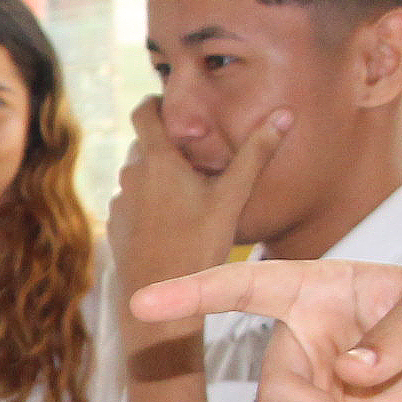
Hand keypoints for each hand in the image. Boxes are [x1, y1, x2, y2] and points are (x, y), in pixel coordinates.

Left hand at [107, 97, 289, 326]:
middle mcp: (131, 175)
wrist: (161, 299)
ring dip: (156, 175)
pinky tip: (171, 220)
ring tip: (186, 189)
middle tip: (193, 153)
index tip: (169, 103)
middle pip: (143, 145)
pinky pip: (131, 202)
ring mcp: (120, 202)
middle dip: (164, 144)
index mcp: (157, 161)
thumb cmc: (199, 245)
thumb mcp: (233, 197)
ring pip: (137, 175)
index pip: (144, 112)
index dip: (154, 102)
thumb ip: (256, 153)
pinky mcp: (115, 226)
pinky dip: (147, 202)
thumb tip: (285, 114)